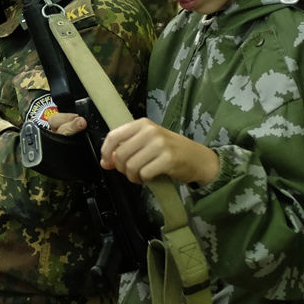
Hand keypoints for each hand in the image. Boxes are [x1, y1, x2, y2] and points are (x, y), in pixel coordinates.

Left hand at [101, 118, 220, 185]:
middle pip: (120, 154)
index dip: (106, 151)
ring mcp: (160, 144)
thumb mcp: (147, 142)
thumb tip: (105, 161)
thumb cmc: (170, 150)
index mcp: (142, 124)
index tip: (107, 162)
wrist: (198, 158)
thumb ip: (126, 148)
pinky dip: (144, 179)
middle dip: (121, 168)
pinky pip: (144, 173)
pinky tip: (149, 177)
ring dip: (132, 176)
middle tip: (130, 172)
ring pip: (131, 166)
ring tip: (140, 176)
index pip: (114, 136)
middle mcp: (150, 131)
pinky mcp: (168, 159)